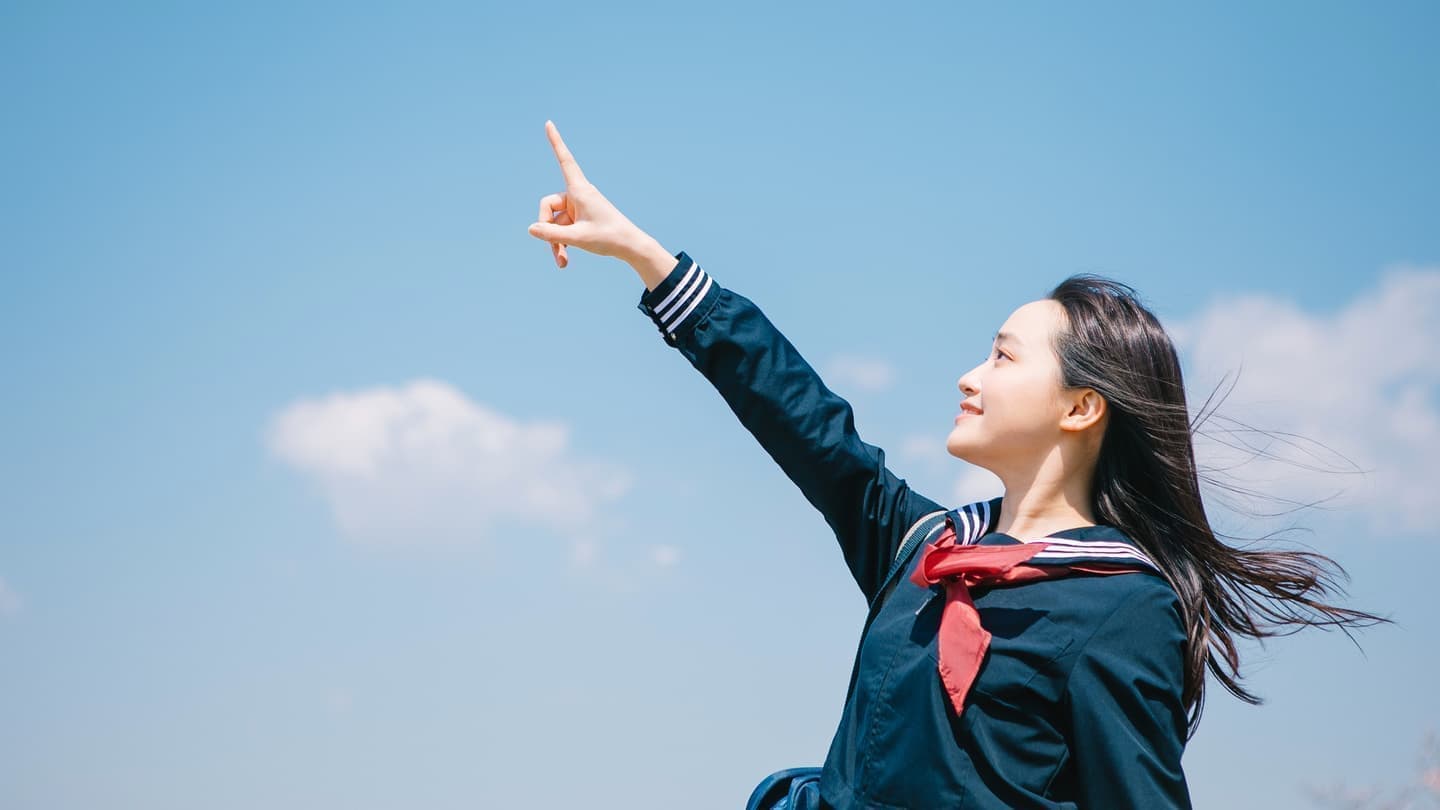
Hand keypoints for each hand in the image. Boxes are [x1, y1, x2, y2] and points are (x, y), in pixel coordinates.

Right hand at [527, 120, 649, 268]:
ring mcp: (578, 207)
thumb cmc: (609, 238)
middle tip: (554, 249)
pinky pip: (563, 228)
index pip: (565, 161)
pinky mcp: (580, 219)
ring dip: (556, 242)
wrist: (630, 247)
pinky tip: (565, 260)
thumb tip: (531, 229)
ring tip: (562, 262)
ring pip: (555, 222)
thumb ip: (553, 235)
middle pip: (548, 206)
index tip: (549, 123)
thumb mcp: (578, 238)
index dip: (556, 142)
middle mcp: (577, 195)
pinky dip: (562, 243)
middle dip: (547, 229)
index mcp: (580, 190)